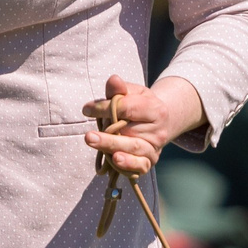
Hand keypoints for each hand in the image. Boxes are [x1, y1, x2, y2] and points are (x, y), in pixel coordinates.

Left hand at [84, 75, 204, 176]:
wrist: (160, 124)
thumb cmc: (140, 106)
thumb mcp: (133, 94)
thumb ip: (120, 89)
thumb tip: (113, 80)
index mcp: (156, 109)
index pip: (128, 108)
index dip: (106, 108)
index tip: (86, 109)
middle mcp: (158, 130)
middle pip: (130, 131)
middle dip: (107, 134)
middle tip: (88, 136)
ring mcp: (154, 148)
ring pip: (133, 148)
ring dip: (113, 147)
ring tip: (96, 144)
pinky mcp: (149, 162)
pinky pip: (139, 166)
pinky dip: (128, 165)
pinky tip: (115, 160)